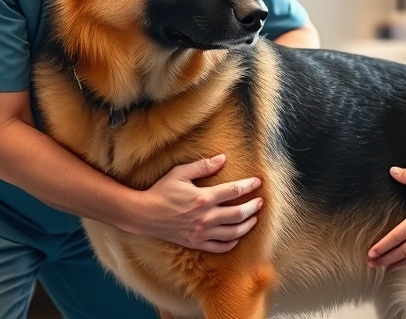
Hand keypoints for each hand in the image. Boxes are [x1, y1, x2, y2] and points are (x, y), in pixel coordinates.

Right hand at [121, 154, 263, 252]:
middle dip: (253, 207)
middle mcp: (205, 217)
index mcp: (203, 198)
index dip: (249, 186)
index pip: (233, 191)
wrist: (144, 215)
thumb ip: (203, 166)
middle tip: (260, 202)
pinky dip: (231, 243)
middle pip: (238, 214)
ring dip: (247, 225)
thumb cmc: (161, 191)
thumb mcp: (180, 173)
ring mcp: (202, 232)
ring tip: (254, 218)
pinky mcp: (196, 243)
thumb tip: (222, 158)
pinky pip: (219, 247)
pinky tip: (237, 237)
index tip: (258, 182)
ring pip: (233, 232)